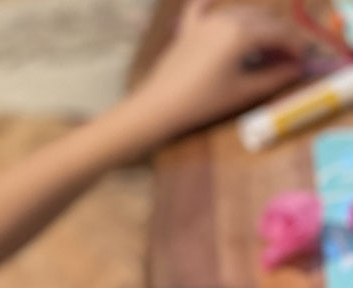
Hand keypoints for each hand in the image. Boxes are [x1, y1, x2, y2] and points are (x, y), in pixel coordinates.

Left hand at [130, 0, 305, 139]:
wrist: (158, 106)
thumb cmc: (203, 102)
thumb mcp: (244, 91)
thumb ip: (274, 77)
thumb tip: (296, 69)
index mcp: (241, 33)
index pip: (279, 33)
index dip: (295, 47)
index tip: (301, 62)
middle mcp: (225, 19)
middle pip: (264, 20)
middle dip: (280, 36)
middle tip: (285, 58)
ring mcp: (203, 22)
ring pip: (240, 13)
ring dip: (257, 25)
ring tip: (263, 48)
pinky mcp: (186, 30)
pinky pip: (200, 7)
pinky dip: (210, 3)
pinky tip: (213, 0)